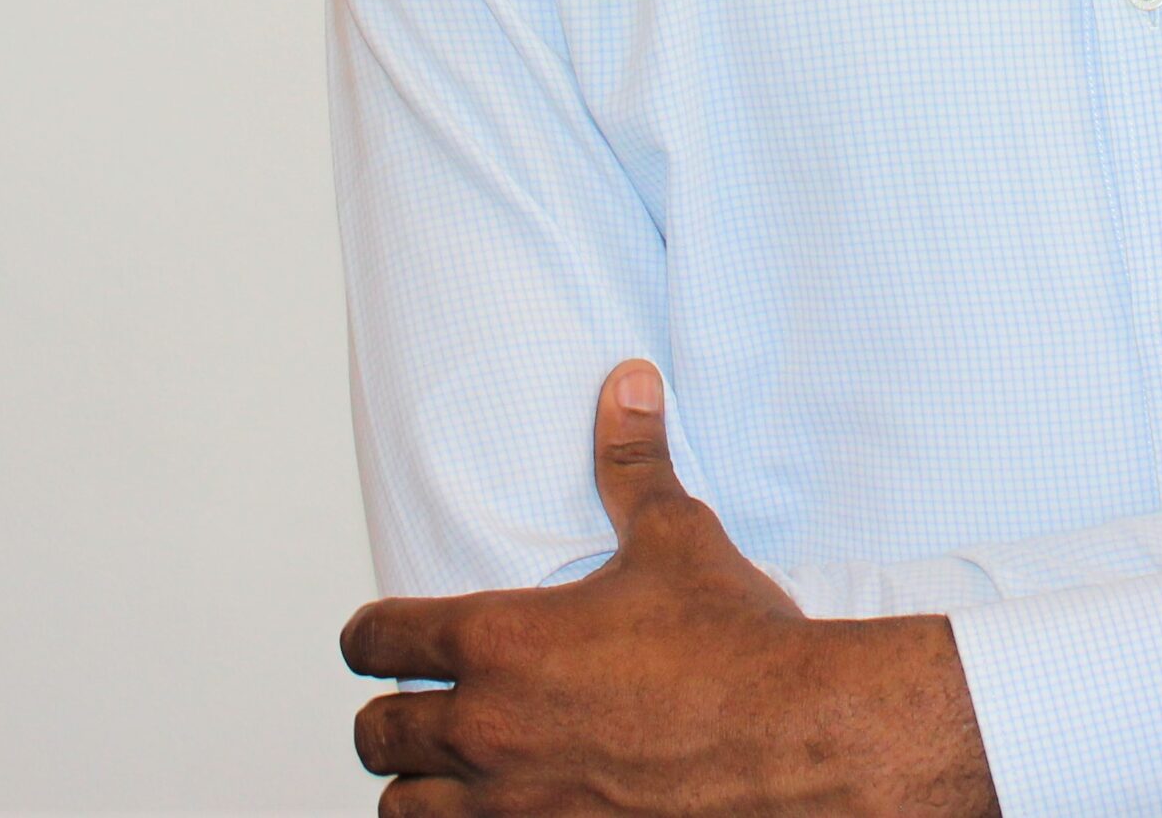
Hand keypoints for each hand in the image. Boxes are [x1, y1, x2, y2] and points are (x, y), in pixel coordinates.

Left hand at [342, 361, 995, 817]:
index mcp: (501, 644)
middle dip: (387, 716)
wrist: (792, 738)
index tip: (377, 636)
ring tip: (444, 769)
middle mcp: (489, 733)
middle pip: (375, 737)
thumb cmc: (734, 643)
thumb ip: (633, 462)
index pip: (377, 642)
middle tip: (413, 703)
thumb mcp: (675, 537)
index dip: (368, 635)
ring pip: (403, 810)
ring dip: (417, 786)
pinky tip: (500, 807)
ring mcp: (514, 807)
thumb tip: (626, 385)